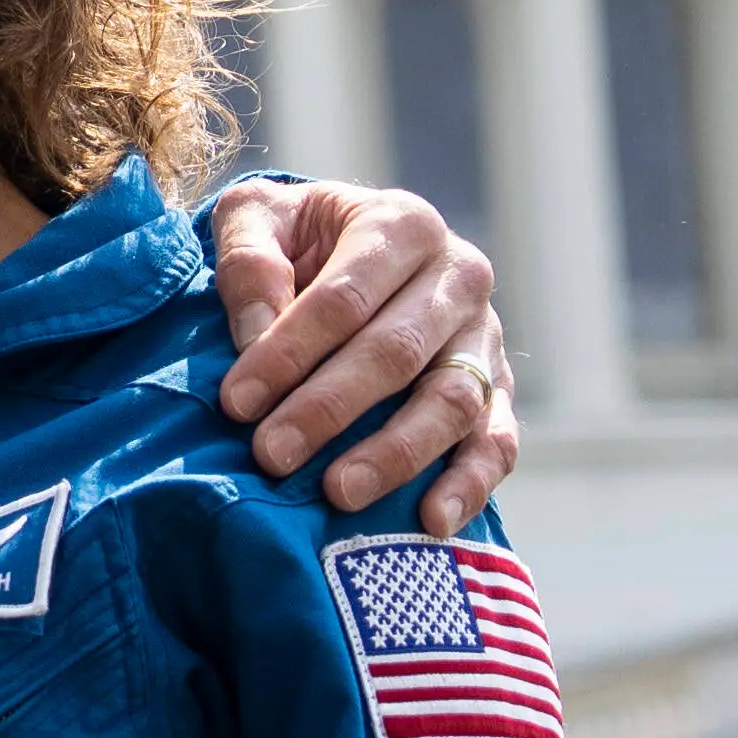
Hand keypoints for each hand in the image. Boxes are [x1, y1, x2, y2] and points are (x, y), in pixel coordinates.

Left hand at [207, 175, 513, 532]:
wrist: (354, 251)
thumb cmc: (297, 238)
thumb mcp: (259, 216)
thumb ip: (249, 256)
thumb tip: (256, 332)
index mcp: (402, 225)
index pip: (344, 297)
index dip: (288, 352)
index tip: (237, 402)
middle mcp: (458, 277)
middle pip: (397, 352)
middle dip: (329, 408)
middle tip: (272, 456)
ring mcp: (485, 338)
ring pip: (452, 402)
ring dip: (395, 454)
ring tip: (338, 493)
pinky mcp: (500, 391)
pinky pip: (498, 442)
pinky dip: (470, 484)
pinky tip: (431, 521)